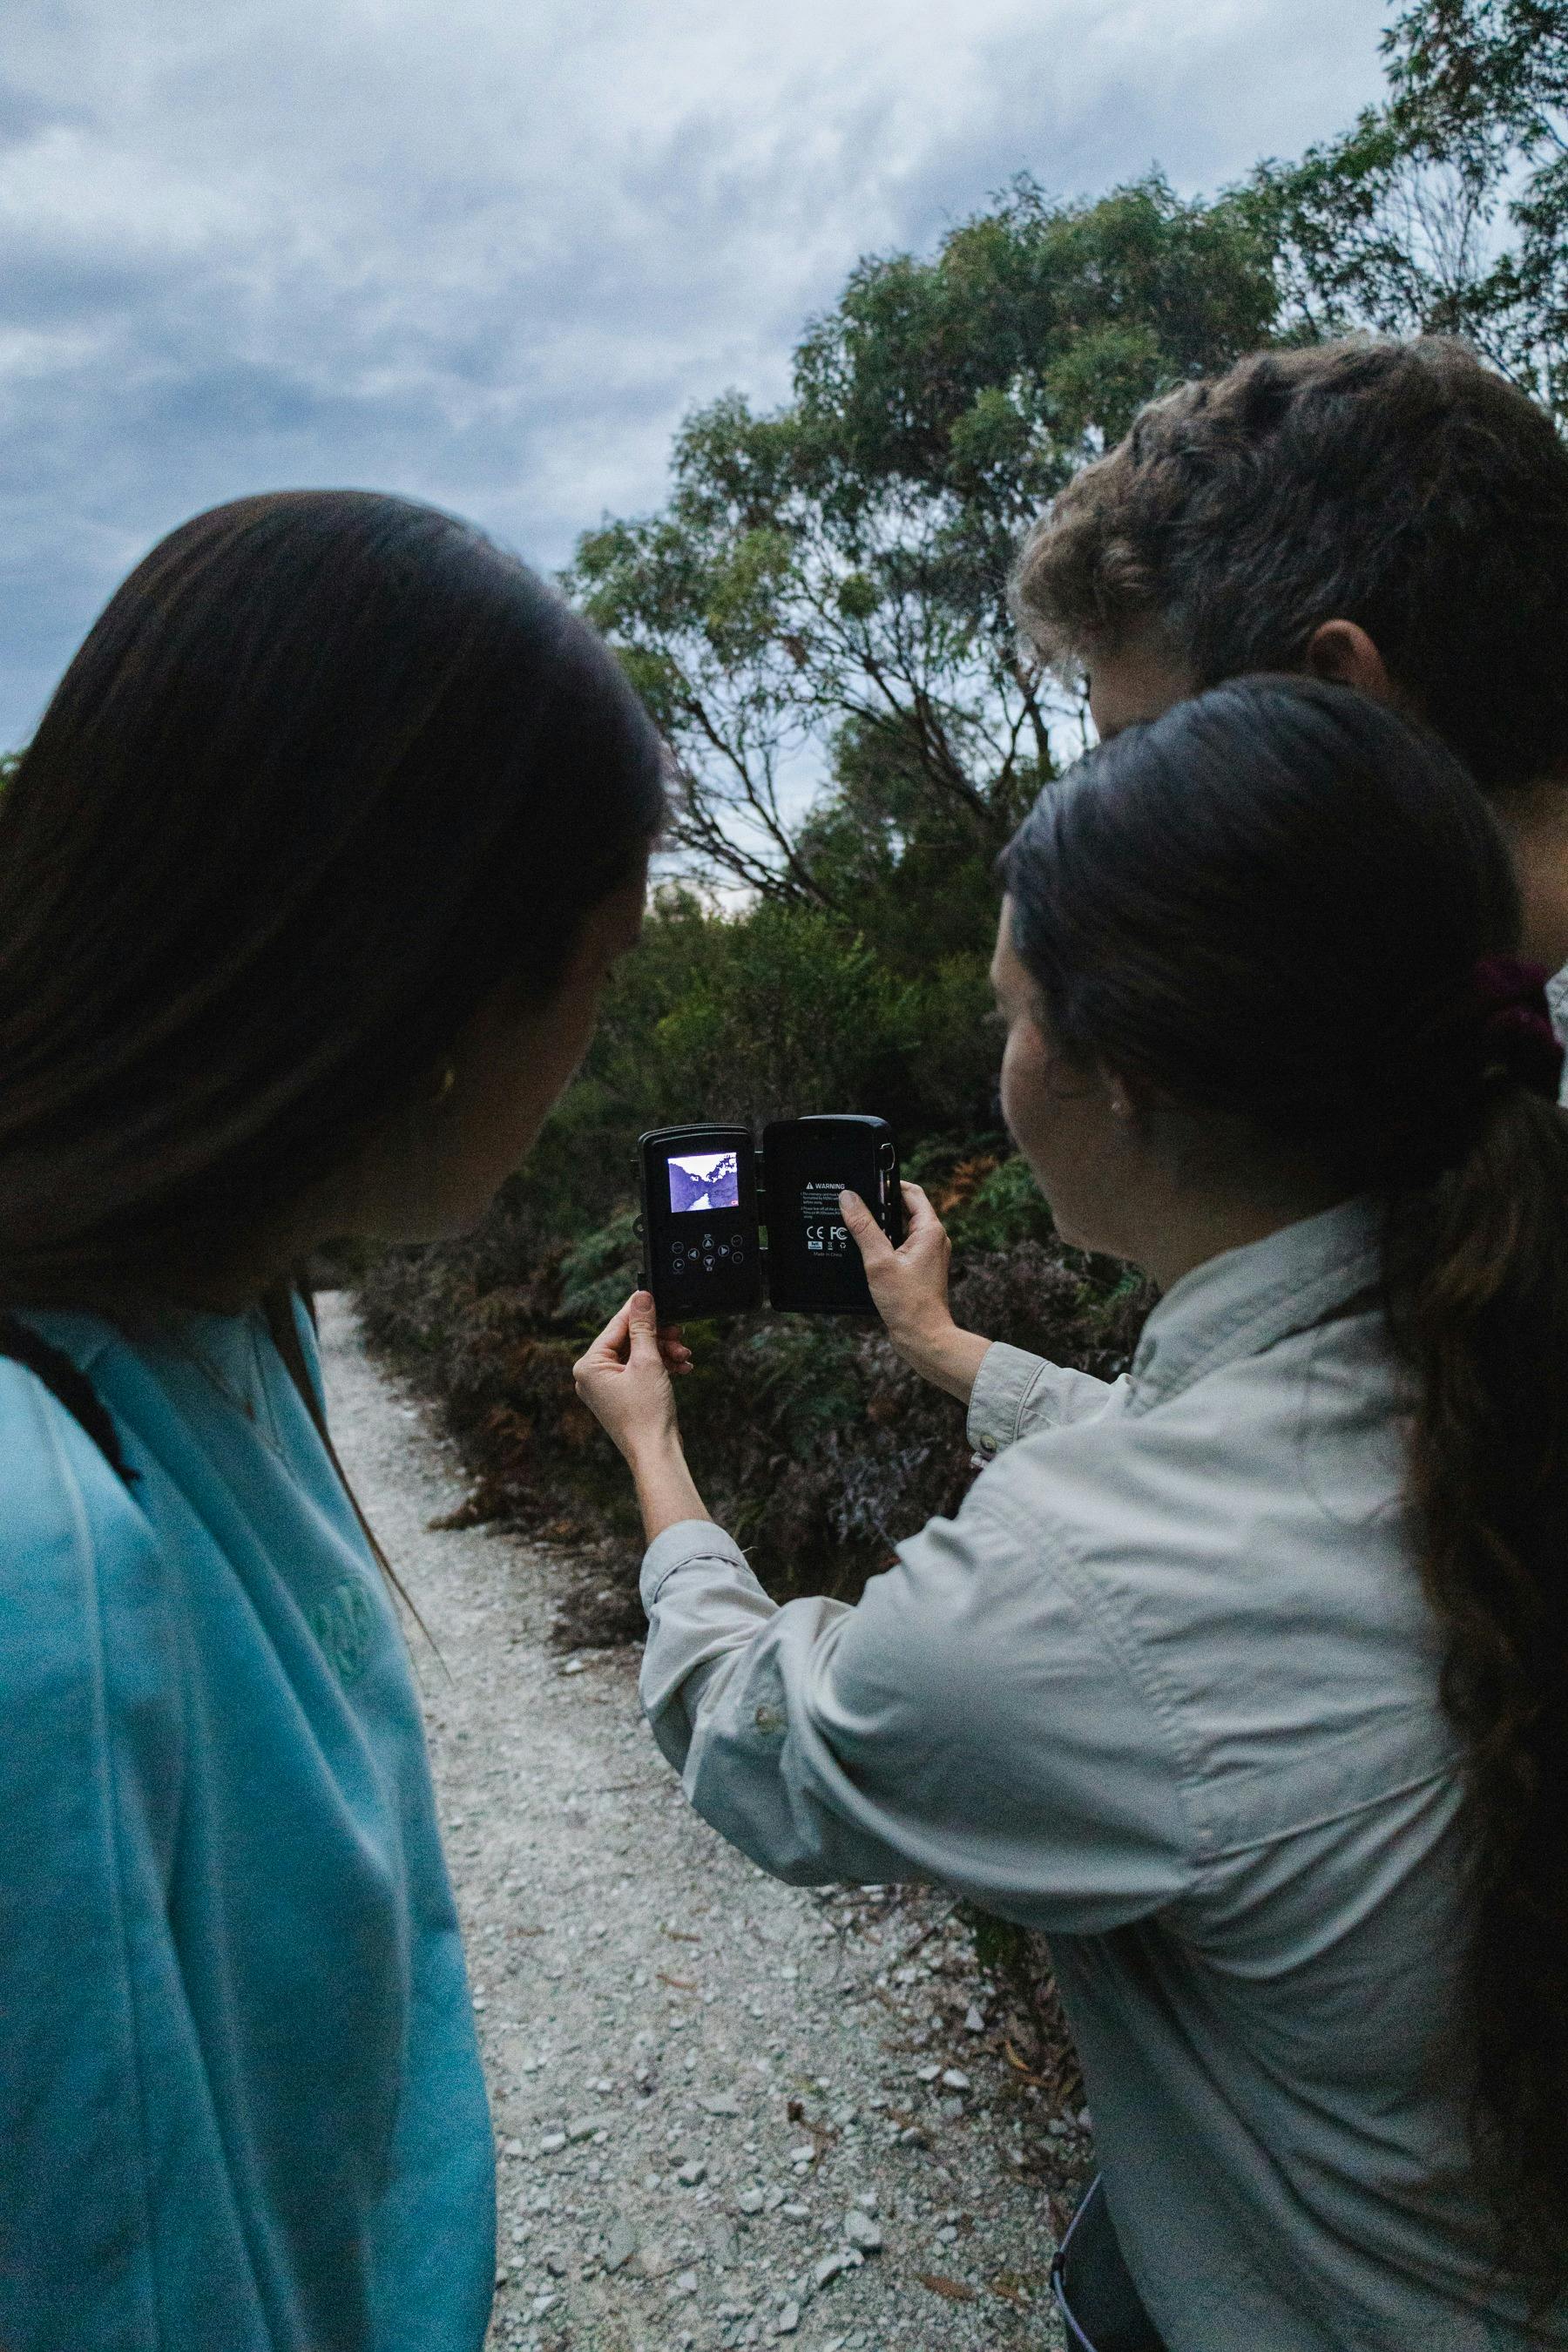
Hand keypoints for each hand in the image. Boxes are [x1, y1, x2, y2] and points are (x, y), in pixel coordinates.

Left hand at [573, 1290, 690, 1465]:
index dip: (639, 1311)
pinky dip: (660, 1367)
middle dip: (657, 1337)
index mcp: (589, 1366)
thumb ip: (644, 1326)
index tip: (655, 1296)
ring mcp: (607, 1388)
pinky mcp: (623, 1397)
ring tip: (683, 1356)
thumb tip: (641, 1298)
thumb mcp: (647, 1362)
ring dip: (663, 1352)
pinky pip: (640, 1371)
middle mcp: (593, 1376)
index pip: (615, 1327)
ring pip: (638, 1355)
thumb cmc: (647, 1413)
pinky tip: (682, 1368)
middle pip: (628, 1340)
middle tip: (678, 1332)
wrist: (656, 1453)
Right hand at [838, 1181, 990, 1404]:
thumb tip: (848, 1198)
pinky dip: (884, 1245)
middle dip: (880, 1206)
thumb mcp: (879, 1262)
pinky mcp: (920, 1270)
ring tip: (855, 1229)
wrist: (924, 1339)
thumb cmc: (908, 1304)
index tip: (865, 1184)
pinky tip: (864, 1253)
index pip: (911, 1192)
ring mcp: (927, 1255)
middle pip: (905, 1209)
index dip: (888, 1184)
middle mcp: (933, 1239)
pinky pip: (900, 1247)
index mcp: (930, 1230)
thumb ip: (864, 1227)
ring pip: (901, 1229)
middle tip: (854, 1206)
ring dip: (880, 1228)